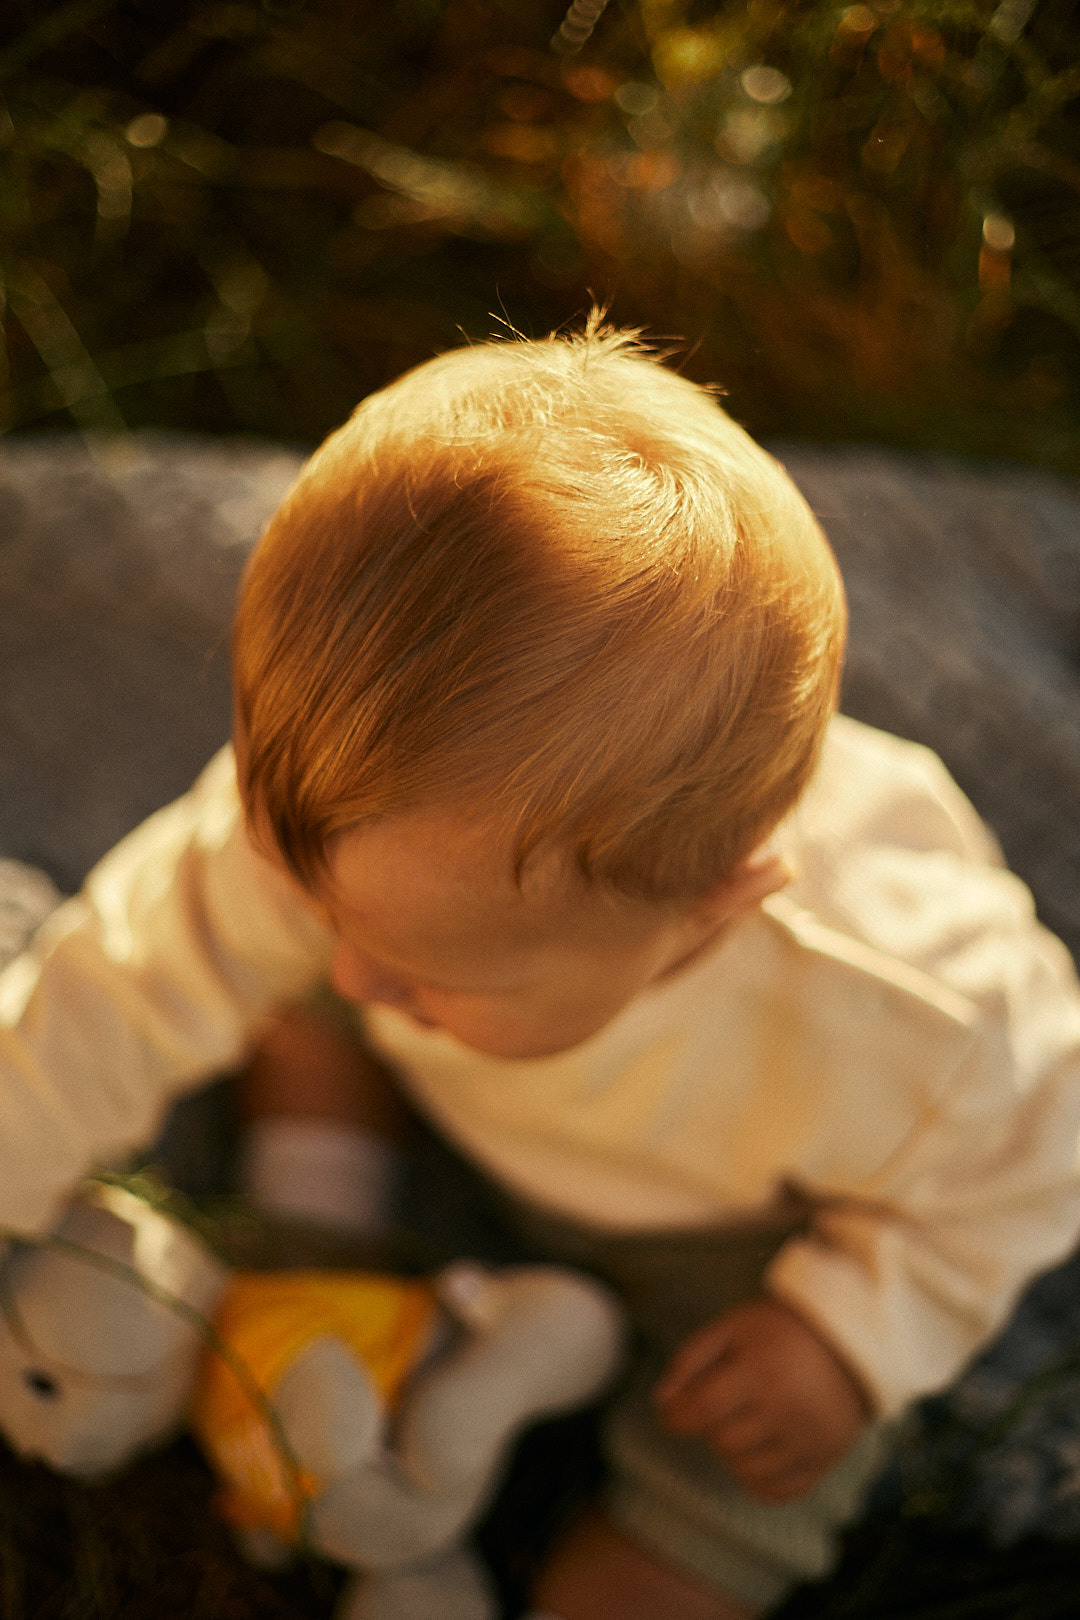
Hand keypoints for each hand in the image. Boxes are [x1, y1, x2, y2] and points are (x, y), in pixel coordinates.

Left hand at [653, 1298, 871, 1503]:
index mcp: (760, 1371)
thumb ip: (690, 1359)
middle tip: (718, 1408)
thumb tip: (661, 1402)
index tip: (671, 1414)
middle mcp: (787, 1410)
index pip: (702, 1409)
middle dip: (709, 1428)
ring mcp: (808, 1440)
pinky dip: (758, 1478)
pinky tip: (758, 1450)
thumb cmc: (778, 1333)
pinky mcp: (824, 1460)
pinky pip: (777, 1491)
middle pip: (723, 1443)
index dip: (677, 1417)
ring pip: (746, 1471)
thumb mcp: (731, 1327)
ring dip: (731, 1453)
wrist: (847, 1343)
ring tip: (741, 1424)